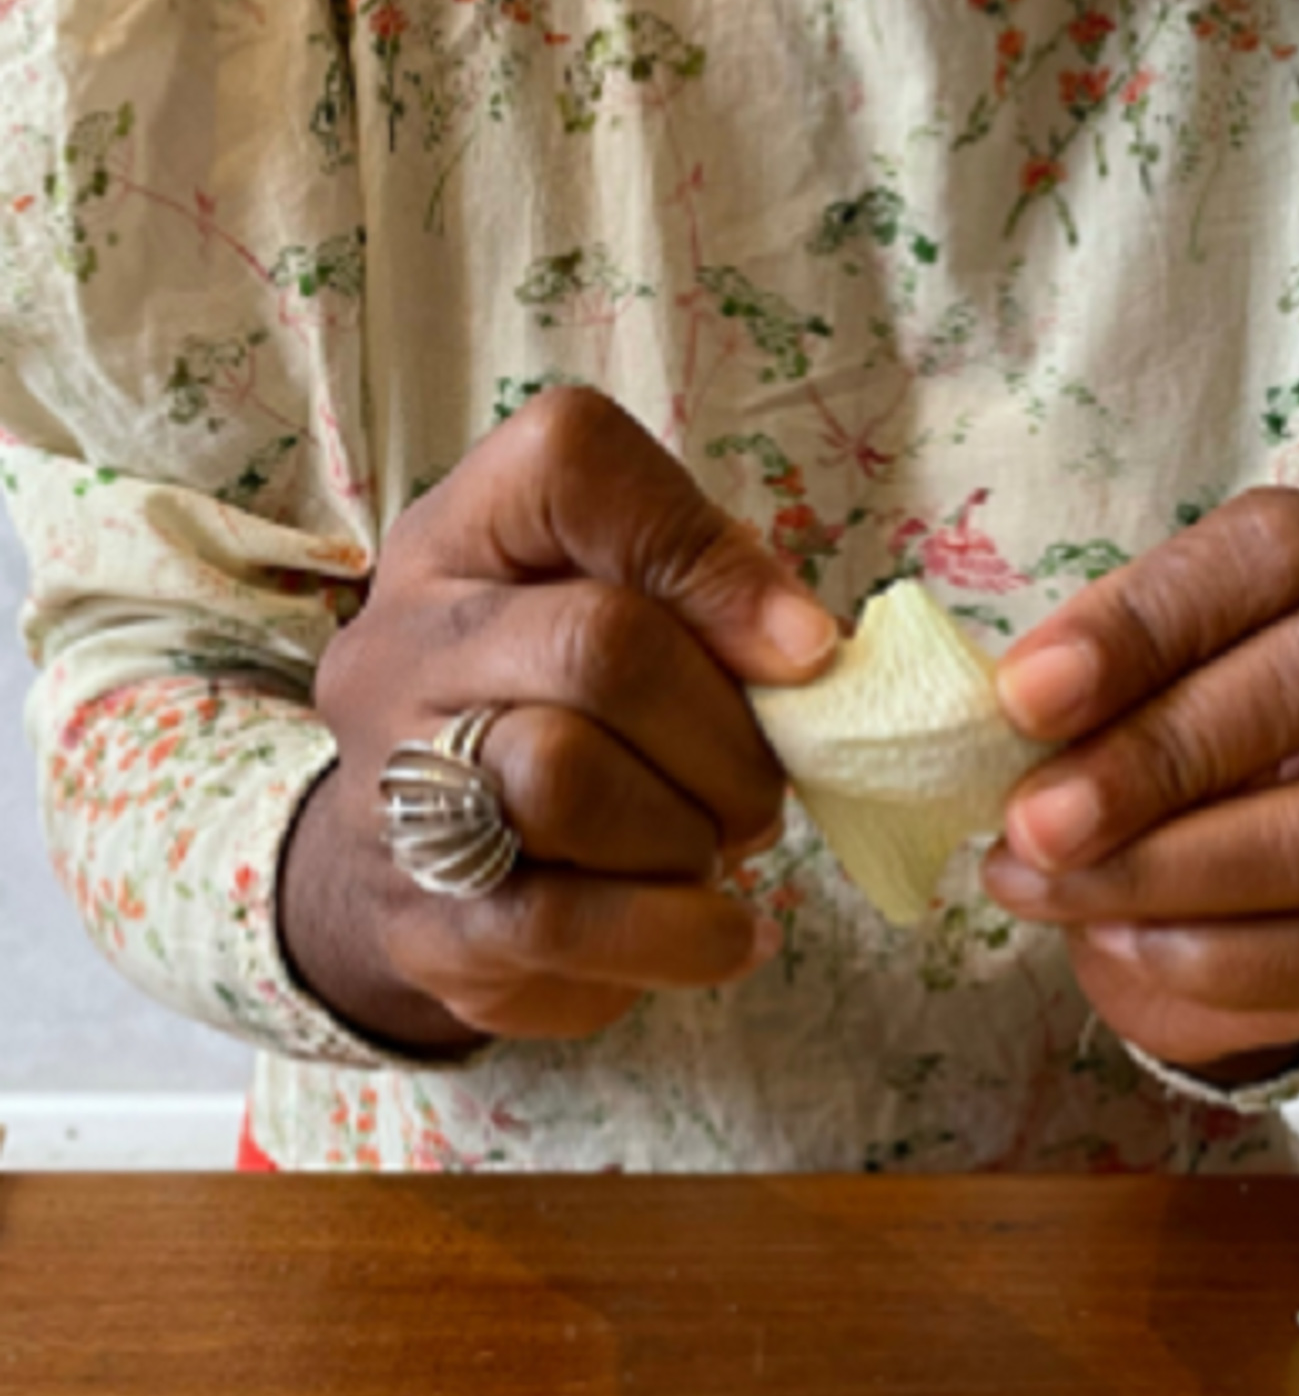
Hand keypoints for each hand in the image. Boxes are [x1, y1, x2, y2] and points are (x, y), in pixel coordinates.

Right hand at [281, 388, 837, 1052]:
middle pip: (598, 646)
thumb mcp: (642, 628)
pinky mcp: (426, 923)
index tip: (801, 650)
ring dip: (689, 831)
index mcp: (465, 540)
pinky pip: (565, 924)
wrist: (434, 884)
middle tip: (762, 789)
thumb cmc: (578, 727)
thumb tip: (809, 652)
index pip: (573, 462)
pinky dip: (683, 933)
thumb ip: (720, 606)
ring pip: (565, 780)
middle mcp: (404, 647)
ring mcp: (393, 788)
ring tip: (712, 848)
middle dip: (725, 733)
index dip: (711, 554)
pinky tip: (727, 932)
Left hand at [982, 488, 1298, 1081]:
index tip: (1025, 696)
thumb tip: (988, 724)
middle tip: (1033, 820)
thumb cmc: (1165, 748)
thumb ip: (1076, 693)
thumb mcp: (1116, 695)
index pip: (1276, 553)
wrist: (1232, 887)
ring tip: (1048, 886)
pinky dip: (1223, 959)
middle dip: (1161, 754)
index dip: (1145, 622)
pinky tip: (1120, 946)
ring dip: (1170, 869)